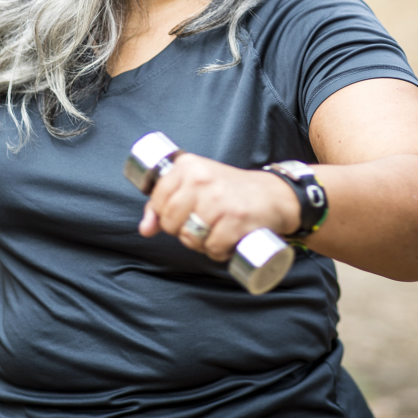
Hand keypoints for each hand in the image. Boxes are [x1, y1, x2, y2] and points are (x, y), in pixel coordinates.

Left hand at [138, 153, 299, 261]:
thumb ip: (165, 202)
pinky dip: (219, 252)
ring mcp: (218, 199)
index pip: (157, 200)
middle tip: (202, 225)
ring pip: (190, 238)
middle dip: (182, 232)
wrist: (273, 194)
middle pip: (170, 222)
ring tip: (215, 233)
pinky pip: (212, 248)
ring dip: (201, 244)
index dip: (165, 214)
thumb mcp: (196, 185)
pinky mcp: (235, 219)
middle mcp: (201, 179)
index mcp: (188, 166)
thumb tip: (145, 229)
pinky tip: (227, 241)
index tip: (183, 213)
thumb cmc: (230, 190)